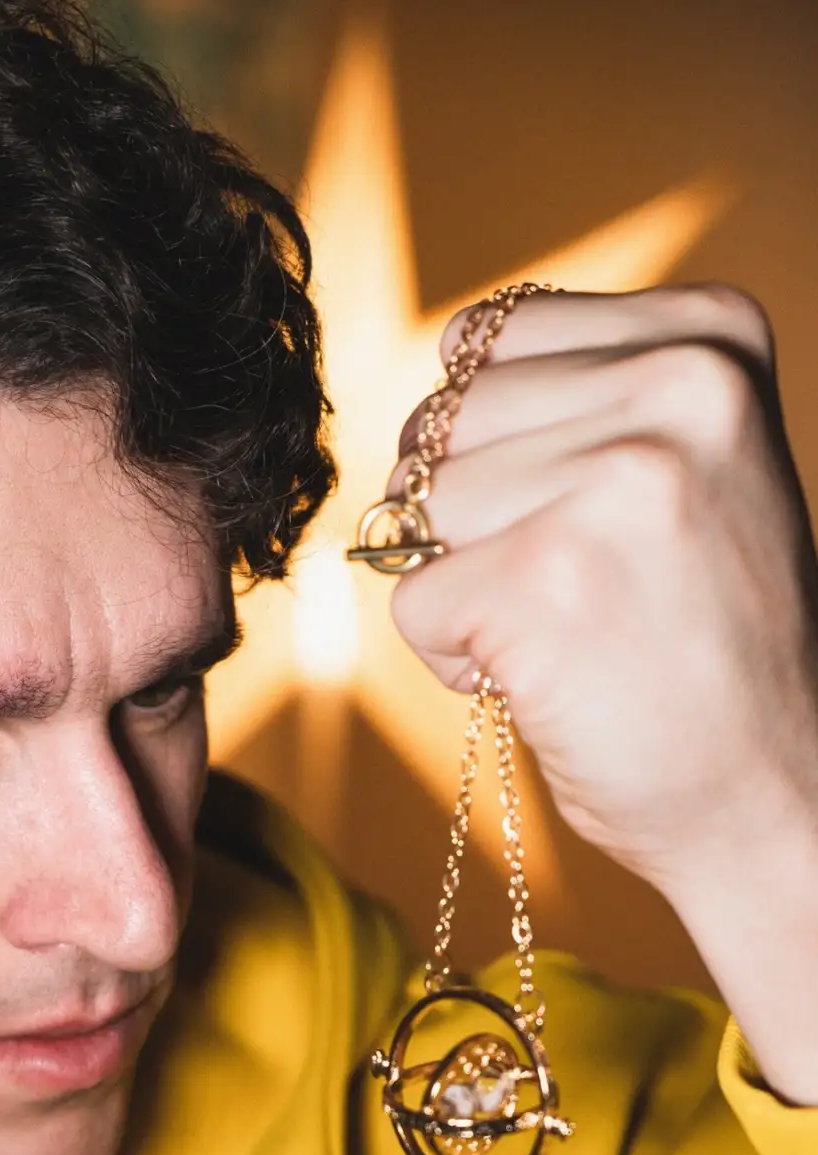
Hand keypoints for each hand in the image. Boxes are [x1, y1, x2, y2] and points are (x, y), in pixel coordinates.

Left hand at [389, 286, 817, 904]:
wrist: (774, 788)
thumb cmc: (702, 639)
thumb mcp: (686, 464)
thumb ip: (583, 400)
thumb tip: (431, 405)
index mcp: (710, 333)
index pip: (481, 344)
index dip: (494, 450)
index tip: (593, 523)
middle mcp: (677, 383)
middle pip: (439, 423)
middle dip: (469, 522)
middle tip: (581, 593)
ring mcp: (617, 477)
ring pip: (414, 509)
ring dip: (464, 590)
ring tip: (571, 635)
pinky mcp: (548, 576)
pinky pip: (413, 600)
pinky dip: (452, 659)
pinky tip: (549, 680)